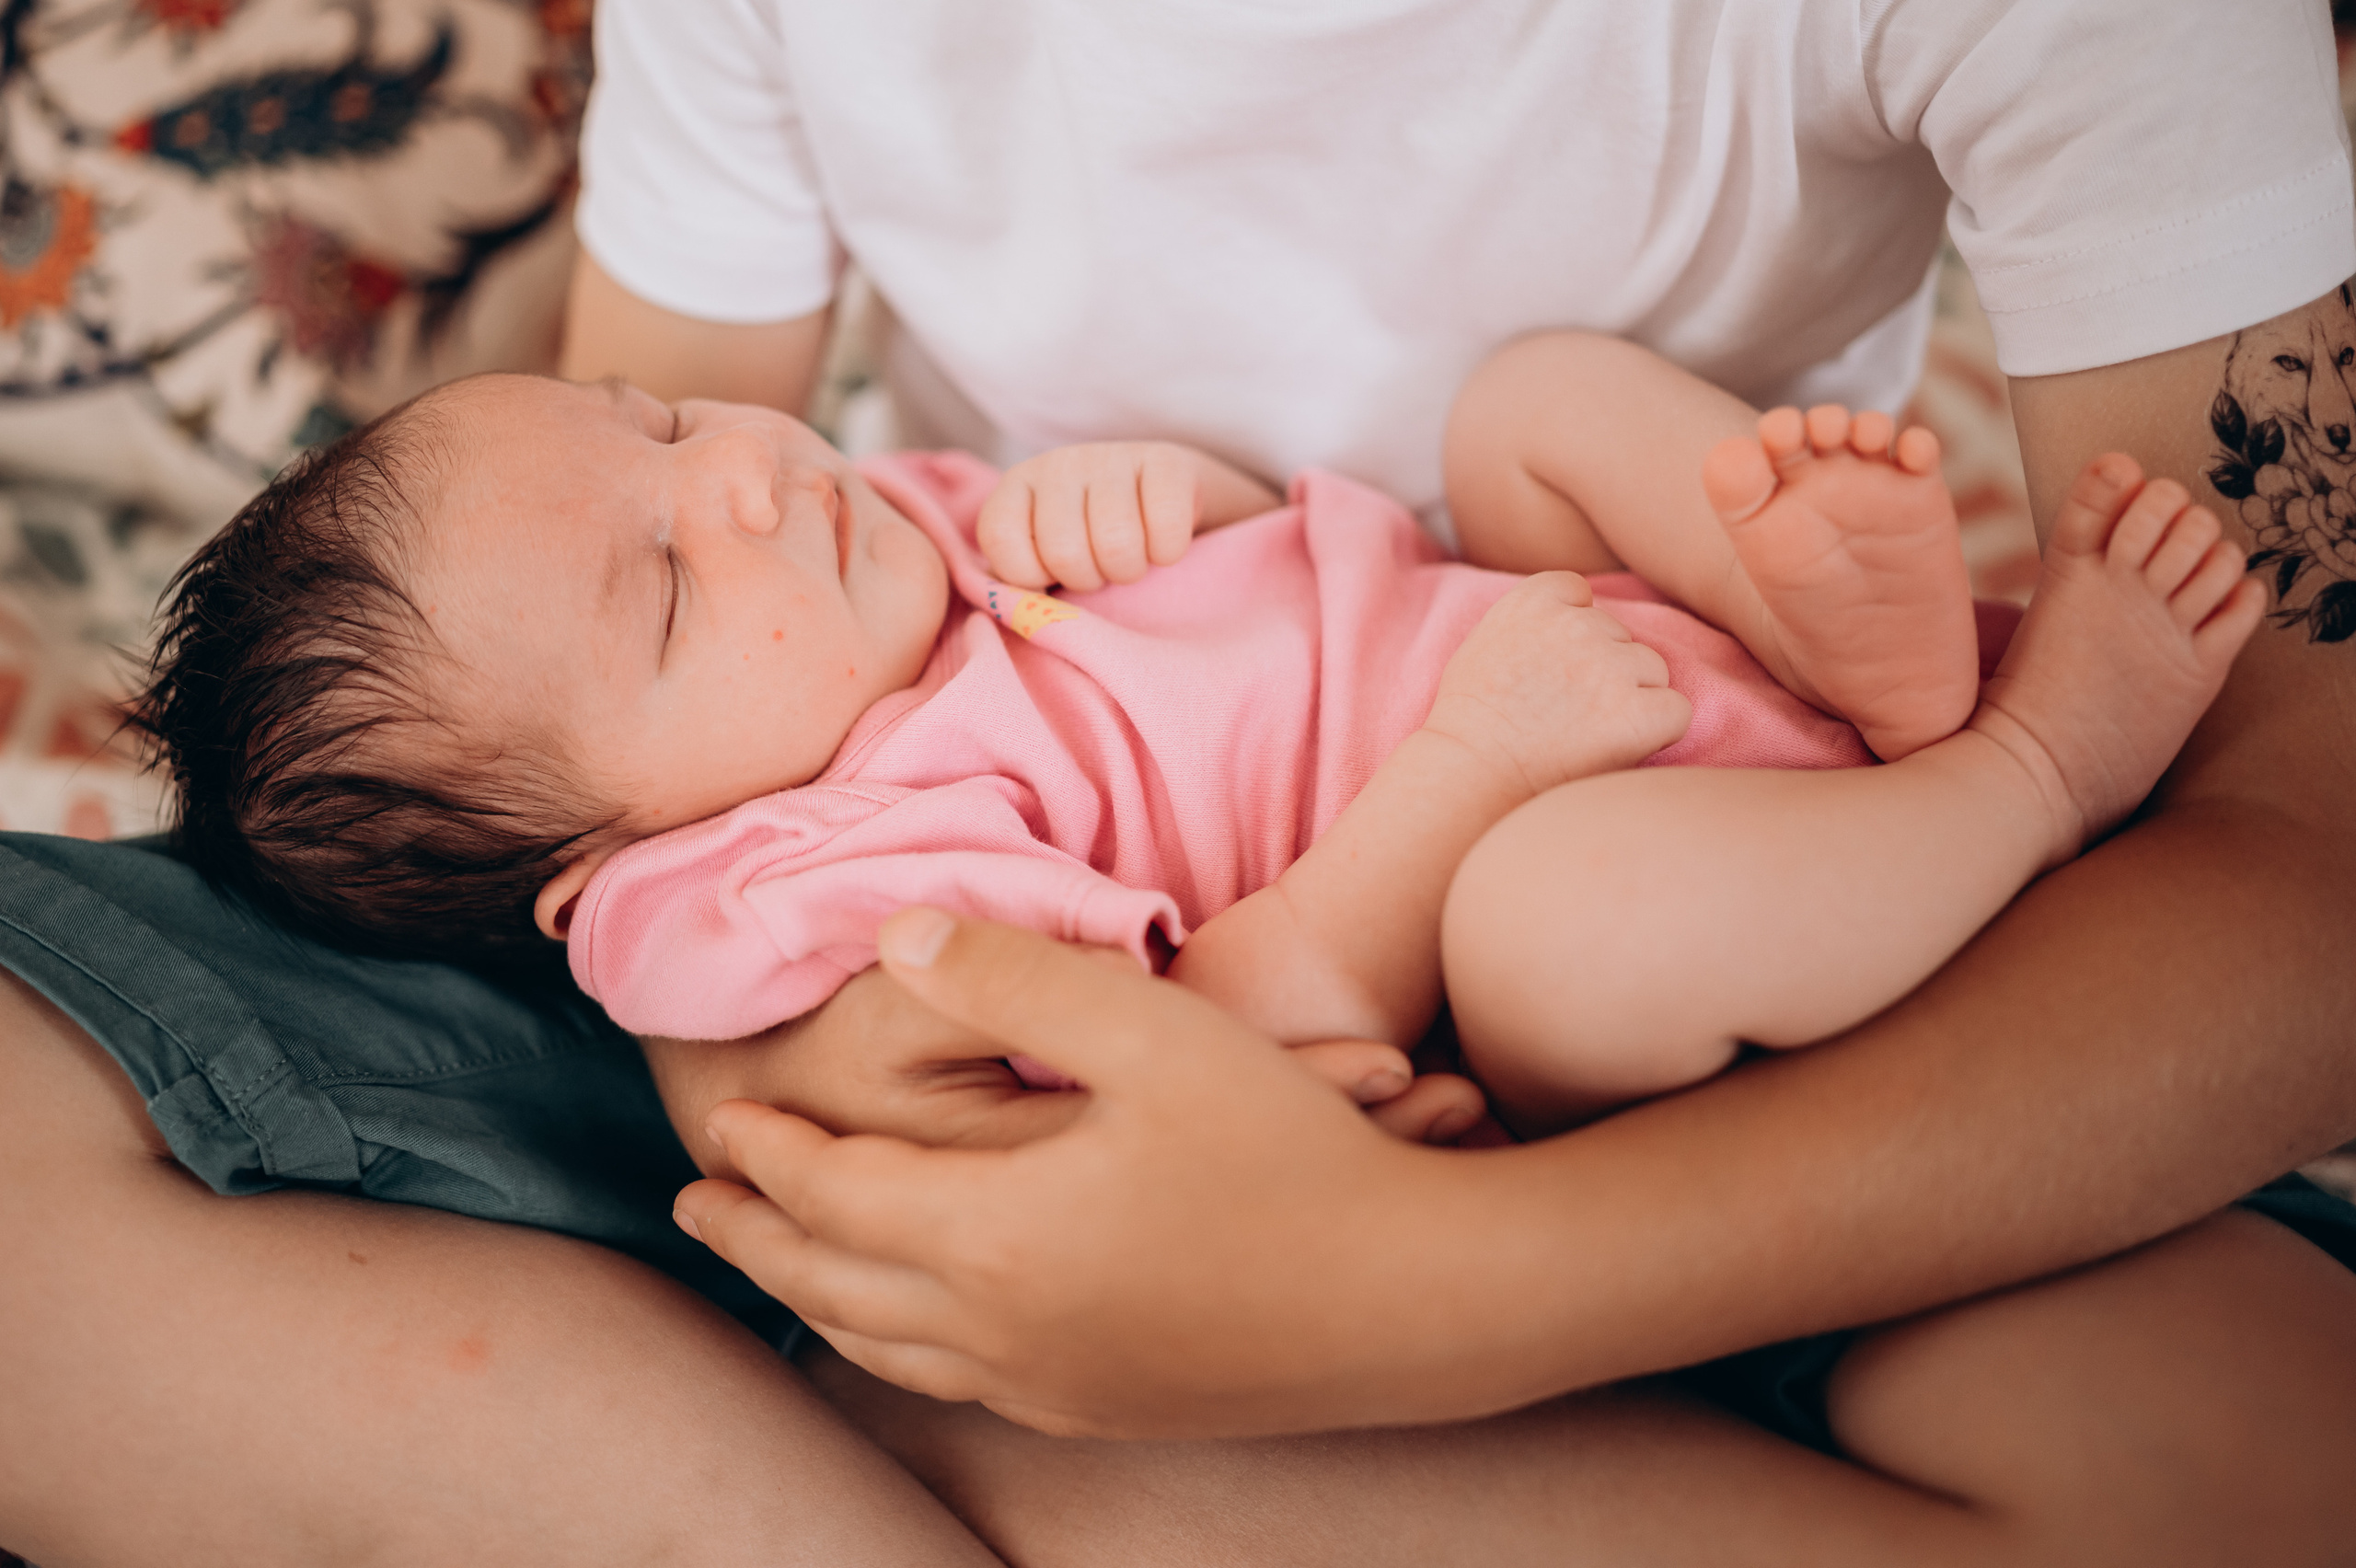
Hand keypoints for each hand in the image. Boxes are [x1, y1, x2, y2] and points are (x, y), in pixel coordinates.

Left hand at [672, 909, 1522, 1437]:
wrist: (1422, 1299)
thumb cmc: (1294, 1152)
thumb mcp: (1154, 1033)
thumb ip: (1013, 976)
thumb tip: (892, 937)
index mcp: (995, 1236)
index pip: (837, 1195)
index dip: (771, 1155)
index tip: (726, 1122)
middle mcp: (1003, 1332)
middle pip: (835, 1287)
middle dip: (758, 1241)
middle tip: (701, 1206)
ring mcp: (1055, 1386)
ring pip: (890, 1350)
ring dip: (818, 1299)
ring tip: (784, 1267)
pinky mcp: (1110, 1411)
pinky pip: (960, 1386)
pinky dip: (900, 1347)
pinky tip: (919, 1329)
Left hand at [977, 441, 1205, 589]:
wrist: (1160, 503)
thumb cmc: (1090, 545)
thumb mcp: (1041, 561)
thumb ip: (1015, 586)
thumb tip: (1012, 612)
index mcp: (1017, 487)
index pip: (1002, 540)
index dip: (1032, 577)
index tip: (1052, 573)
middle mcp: (1059, 464)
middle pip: (1064, 553)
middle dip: (1087, 580)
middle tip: (1099, 569)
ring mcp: (1112, 456)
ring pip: (1116, 545)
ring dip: (1128, 571)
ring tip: (1129, 559)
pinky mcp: (1165, 460)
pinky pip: (1165, 529)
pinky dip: (1167, 553)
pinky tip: (1160, 545)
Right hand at [1423, 572, 1691, 796]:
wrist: (1471, 774)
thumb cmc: (1469, 722)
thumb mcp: (1486, 642)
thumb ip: (1532, 622)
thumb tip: (1576, 615)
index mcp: (1534, 600)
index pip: (1579, 593)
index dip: (1573, 629)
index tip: (1552, 666)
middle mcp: (1577, 623)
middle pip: (1619, 636)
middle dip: (1603, 670)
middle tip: (1563, 713)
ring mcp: (1611, 666)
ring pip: (1652, 670)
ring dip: (1631, 697)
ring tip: (1584, 734)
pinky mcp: (1639, 711)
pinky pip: (1677, 710)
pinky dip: (1658, 730)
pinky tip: (1620, 747)